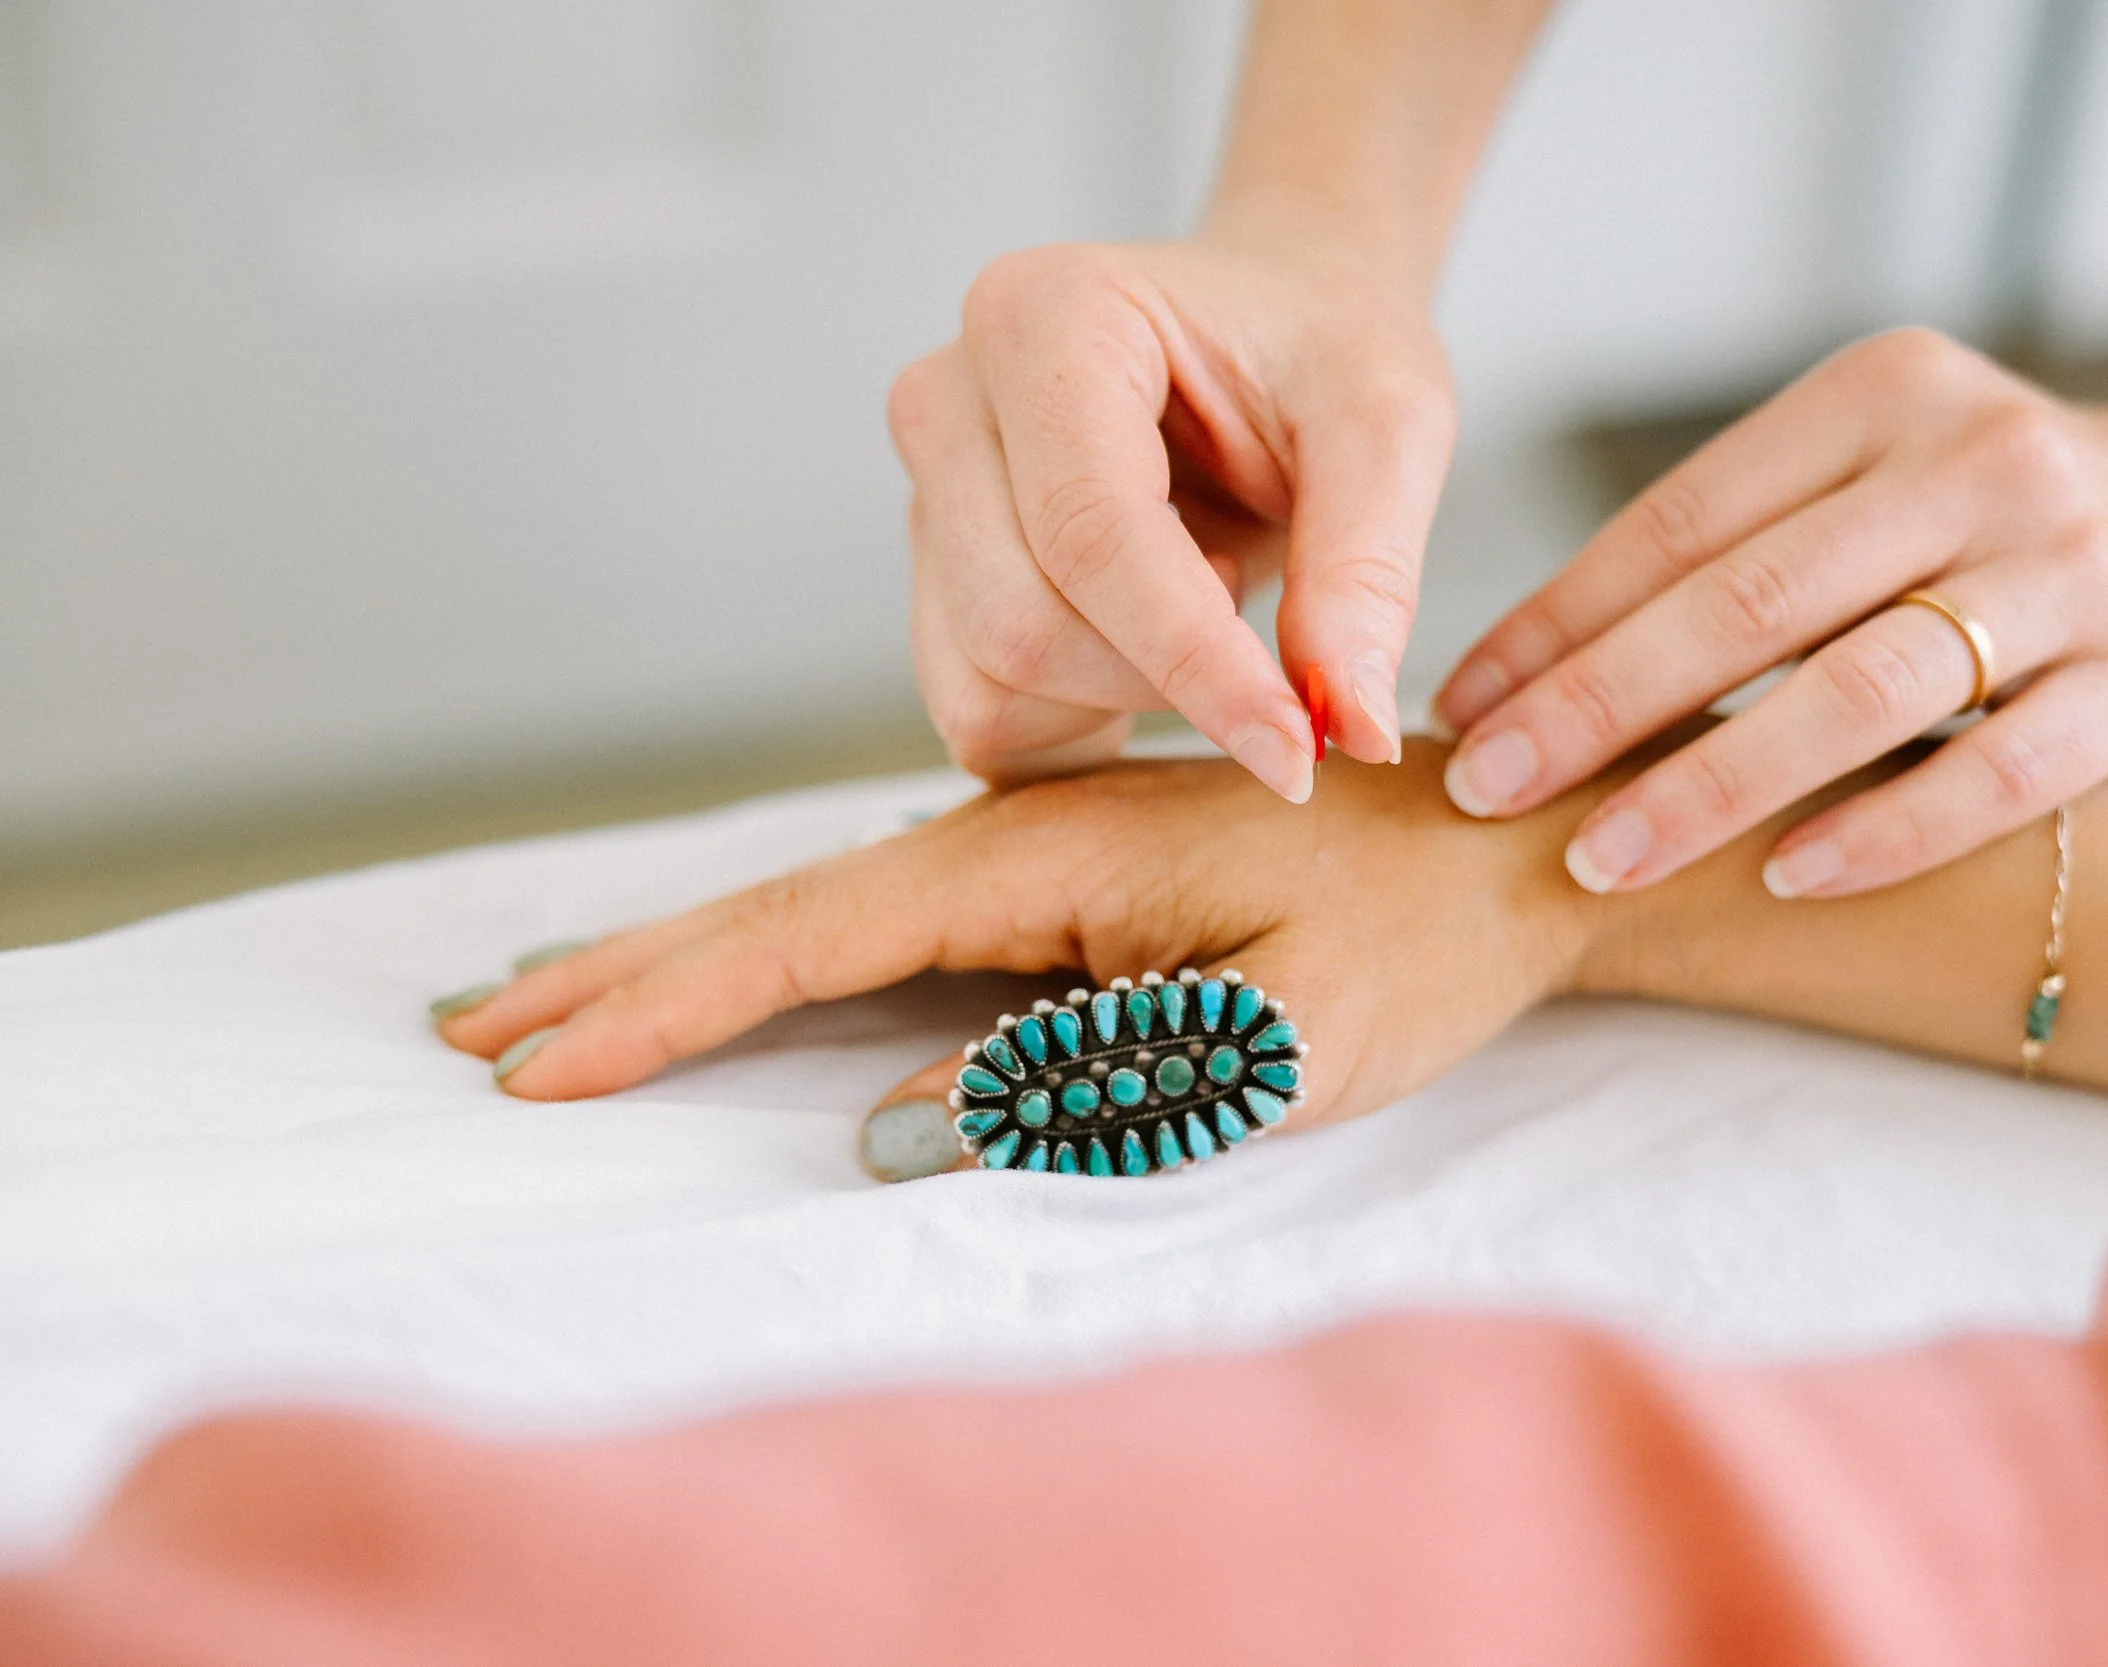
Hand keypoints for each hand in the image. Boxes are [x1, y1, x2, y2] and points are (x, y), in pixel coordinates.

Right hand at [435, 744, 1603, 1177]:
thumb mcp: (1281, 1036)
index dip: (668, 1003)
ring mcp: (1034, 848)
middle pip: (780, 906)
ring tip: (552, 1000)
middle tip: (477, 1030)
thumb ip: (1091, 1078)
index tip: (537, 1062)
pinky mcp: (1064, 873)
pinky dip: (782, 951)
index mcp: (1047, 854)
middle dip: (629, 974)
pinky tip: (737, 974)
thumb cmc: (1420, 936)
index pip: (810, 933)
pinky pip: (888, 917)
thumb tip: (891, 1128)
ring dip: (684, 958)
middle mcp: (1016, 833)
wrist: (1509, 836)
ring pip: (822, 907)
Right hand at [890, 214, 1454, 797]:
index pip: (1092, 535)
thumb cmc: (1320, 351)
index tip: (1298, 750)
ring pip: (985, 684)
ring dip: (1117, 697)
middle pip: (1018, 624)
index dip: (1195, 663)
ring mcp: (927, 491)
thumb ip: (1367, 574)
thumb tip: (1353, 729)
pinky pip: (976, 713)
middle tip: (1258, 615)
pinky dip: (1074, 722)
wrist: (1273, 330)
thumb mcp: (1387, 430)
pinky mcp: (934, 572)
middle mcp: (951, 398)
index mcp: (1048, 318)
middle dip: (1160, 680)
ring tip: (1199, 602)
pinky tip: (1145, 651)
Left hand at [1431, 328, 2107, 898]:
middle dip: (1599, 705)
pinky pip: (2003, 769)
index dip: (1558, 620)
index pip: (1683, 520)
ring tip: (1603, 857)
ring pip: (1867, 686)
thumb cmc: (1976, 518)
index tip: (1462, 707)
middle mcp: (1981, 459)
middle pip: (1753, 600)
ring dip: (1718, 782)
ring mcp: (2078, 565)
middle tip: (1489, 789)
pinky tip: (1786, 879)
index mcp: (1881, 393)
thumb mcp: (1862, 478)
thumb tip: (1520, 675)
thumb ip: (1729, 549)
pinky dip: (1888, 829)